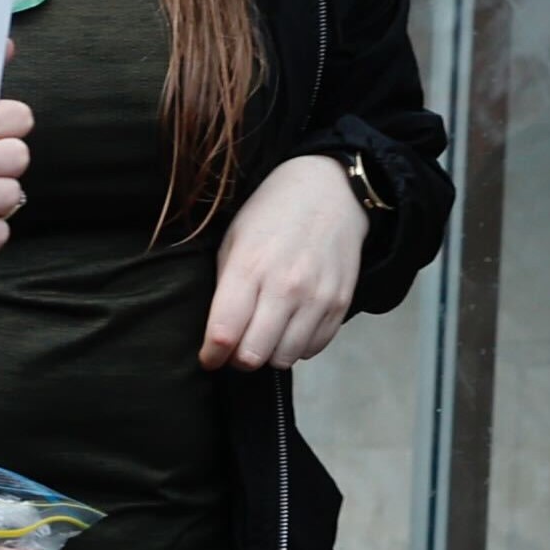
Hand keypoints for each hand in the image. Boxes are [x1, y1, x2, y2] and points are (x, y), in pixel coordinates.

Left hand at [198, 153, 367, 371]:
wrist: (330, 191)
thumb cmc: (273, 215)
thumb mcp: (235, 240)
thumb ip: (226, 290)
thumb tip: (219, 337)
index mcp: (250, 267)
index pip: (224, 334)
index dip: (211, 355)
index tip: (210, 357)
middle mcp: (285, 286)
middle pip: (253, 356)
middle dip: (239, 358)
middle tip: (238, 344)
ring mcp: (316, 297)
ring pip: (284, 359)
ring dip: (270, 353)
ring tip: (266, 332)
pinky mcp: (339, 304)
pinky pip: (312, 349)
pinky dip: (298, 345)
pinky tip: (292, 324)